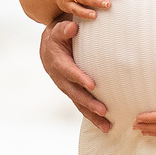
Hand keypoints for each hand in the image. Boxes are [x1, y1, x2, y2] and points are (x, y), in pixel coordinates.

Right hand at [40, 17, 110, 131]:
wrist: (49, 45)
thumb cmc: (58, 34)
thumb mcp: (58, 29)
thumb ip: (64, 29)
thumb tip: (72, 28)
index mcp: (57, 62)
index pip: (69, 71)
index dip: (79, 78)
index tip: (92, 85)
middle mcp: (60, 78)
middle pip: (74, 93)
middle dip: (88, 102)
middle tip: (103, 110)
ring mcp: (66, 87)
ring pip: (78, 103)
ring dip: (92, 115)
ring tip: (107, 126)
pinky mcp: (72, 92)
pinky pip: (81, 105)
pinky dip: (92, 116)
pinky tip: (106, 126)